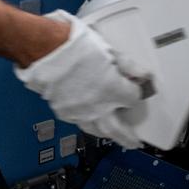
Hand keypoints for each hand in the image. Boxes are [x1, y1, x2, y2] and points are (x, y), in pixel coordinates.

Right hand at [13, 11, 151, 148]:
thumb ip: (128, 66)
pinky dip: (88, 124)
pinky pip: (80, 123)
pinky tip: (91, 121)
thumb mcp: (108, 50)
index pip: (133, 98)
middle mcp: (98, 106)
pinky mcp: (64, 112)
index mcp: (113, 90)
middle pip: (119, 129)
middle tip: (134, 142)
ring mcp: (80, 111)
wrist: (45, 49)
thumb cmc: (74, 46)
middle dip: (128, 137)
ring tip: (115, 136)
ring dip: (109, 134)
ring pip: (98, 130)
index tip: (136, 87)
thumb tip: (143, 74)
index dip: (136, 92)